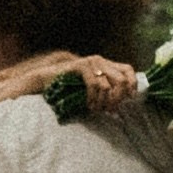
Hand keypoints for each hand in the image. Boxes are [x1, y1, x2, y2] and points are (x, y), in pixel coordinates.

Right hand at [0, 50, 136, 113]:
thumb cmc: (62, 92)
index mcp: (103, 66)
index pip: (130, 71)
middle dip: (120, 97)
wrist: (39, 85)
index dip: (132, 87)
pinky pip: (96, 82)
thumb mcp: (87, 95)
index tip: (125, 103)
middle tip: (109, 110)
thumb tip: (119, 110)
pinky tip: (88, 105)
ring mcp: (89, 61)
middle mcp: (99, 61)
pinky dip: (95, 96)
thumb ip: (102, 97)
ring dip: (106, 99)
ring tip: (95, 109)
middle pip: (125, 77)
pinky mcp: (78, 65)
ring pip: (112, 81)